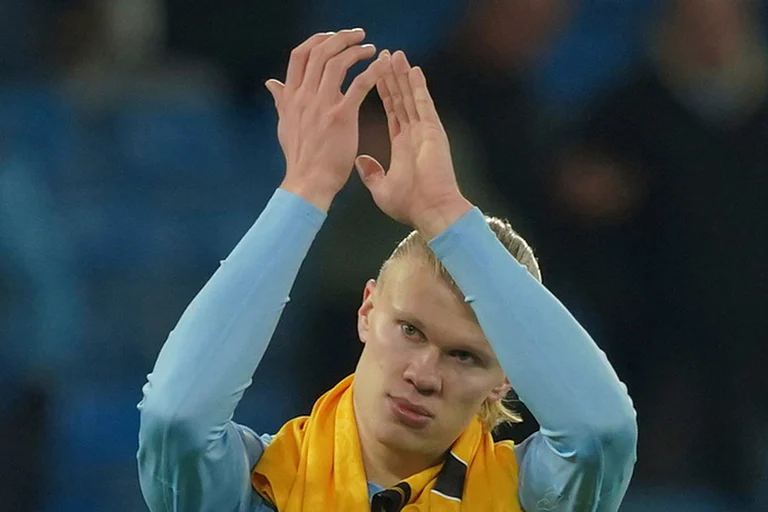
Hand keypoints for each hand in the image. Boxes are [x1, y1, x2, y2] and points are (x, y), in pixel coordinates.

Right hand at [265, 29, 389, 211]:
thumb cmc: (301, 157)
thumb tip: (272, 83)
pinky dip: (373, 71)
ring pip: (338, 63)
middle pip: (320, 52)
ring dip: (357, 51)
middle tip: (358, 36)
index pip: (299, 55)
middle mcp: (304, 96)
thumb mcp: (284, 124)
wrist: (308, 182)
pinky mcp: (342, 116)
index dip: (317, 40)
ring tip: (372, 50)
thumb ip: (281, 101)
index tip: (332, 37)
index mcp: (291, 97)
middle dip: (341, 38)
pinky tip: (382, 66)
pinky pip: (359, 85)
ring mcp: (322, 105)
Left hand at [355, 50, 472, 237]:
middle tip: (384, 55)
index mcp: (402, 145)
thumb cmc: (410, 205)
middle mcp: (415, 134)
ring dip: (402, 75)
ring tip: (395, 54)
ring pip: (411, 96)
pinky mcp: (433, 131)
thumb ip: (371, 173)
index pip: (392, 112)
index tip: (375, 75)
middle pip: (401, 99)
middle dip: (391, 77)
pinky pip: (423, 104)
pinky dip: (418, 86)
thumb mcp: (382, 188)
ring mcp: (425, 131)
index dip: (383, 93)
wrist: (432, 212)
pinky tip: (412, 69)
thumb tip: (360, 161)